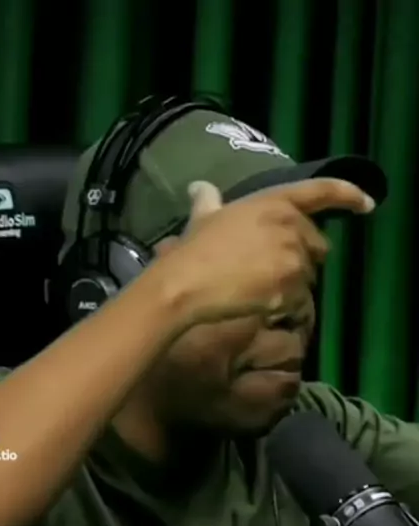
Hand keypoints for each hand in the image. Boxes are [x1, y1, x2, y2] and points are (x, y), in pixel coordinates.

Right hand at [159, 177, 373, 327]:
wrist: (189, 284)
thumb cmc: (195, 249)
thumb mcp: (203, 218)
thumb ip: (208, 201)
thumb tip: (200, 188)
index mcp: (274, 203)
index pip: (321, 191)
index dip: (348, 194)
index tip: (368, 203)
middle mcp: (292, 228)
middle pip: (317, 245)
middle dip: (304, 256)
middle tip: (274, 268)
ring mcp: (294, 261)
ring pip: (308, 277)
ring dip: (293, 284)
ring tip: (260, 288)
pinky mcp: (291, 290)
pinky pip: (299, 302)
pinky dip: (285, 305)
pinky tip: (259, 304)